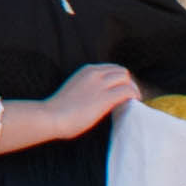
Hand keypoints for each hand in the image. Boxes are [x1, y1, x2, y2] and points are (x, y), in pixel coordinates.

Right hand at [0, 63, 137, 151]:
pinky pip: (127, 91)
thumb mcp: (74, 90)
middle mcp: (95, 74)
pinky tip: (134, 102)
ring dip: (132, 88)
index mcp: (86, 71)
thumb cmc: (58, 110)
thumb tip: (97, 98)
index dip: (119, 79)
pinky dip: (134, 95)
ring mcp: (100, 85)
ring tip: (133, 99)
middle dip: (128, 82)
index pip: (111, 68)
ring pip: (126, 79)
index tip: (121, 89)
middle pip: (121, 71)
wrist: (51, 116)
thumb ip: (87, 88)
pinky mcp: (105, 98)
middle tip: (129, 96)